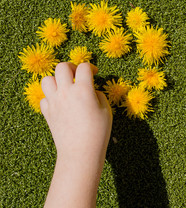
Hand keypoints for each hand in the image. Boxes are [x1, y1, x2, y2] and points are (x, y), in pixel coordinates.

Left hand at [41, 62, 112, 206]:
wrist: (80, 152)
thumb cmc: (98, 132)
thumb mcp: (106, 110)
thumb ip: (98, 95)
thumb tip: (90, 90)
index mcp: (83, 90)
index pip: (84, 67)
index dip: (90, 67)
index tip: (94, 73)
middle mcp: (66, 92)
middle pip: (62, 67)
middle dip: (71, 67)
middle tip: (77, 75)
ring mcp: (54, 102)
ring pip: (47, 79)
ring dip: (57, 80)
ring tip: (65, 87)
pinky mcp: (47, 112)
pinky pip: (44, 97)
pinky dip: (51, 97)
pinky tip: (60, 103)